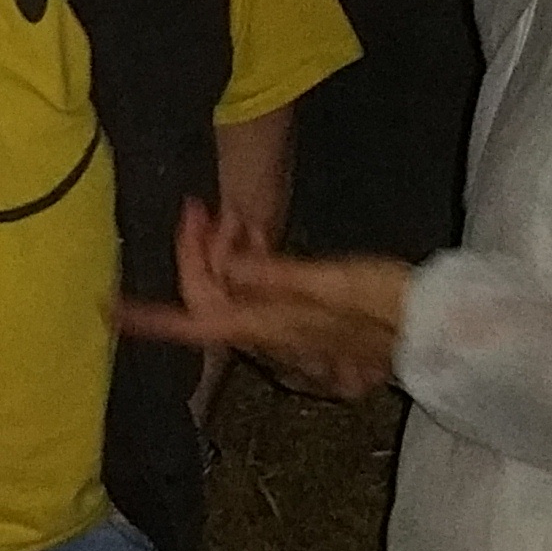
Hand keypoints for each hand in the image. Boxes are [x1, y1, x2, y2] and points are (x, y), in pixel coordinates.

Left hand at [119, 197, 411, 401]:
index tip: (106, 308)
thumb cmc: (394, 305)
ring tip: (225, 219)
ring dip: (219, 261)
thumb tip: (223, 264)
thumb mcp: (335, 281)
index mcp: (268, 328)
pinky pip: (258, 304)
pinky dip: (248, 273)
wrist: (445, 332)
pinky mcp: (305, 332)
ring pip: (231, 301)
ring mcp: (287, 341)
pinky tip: (257, 246)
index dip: (148, 317)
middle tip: (198, 210)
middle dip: (194, 257)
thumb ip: (275, 275)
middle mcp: (270, 341)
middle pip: (209, 303)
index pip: (193, 322)